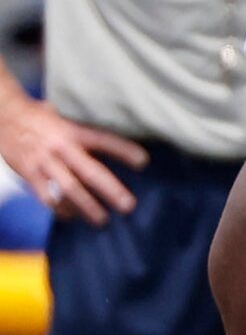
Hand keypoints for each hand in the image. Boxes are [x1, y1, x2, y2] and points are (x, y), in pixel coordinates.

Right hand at [0, 97, 145, 225]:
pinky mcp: (28, 171)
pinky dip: (59, 208)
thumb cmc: (39, 118)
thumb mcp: (63, 119)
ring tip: (102, 220)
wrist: (3, 114)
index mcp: (73, 131)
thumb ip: (82, 136)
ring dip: (87, 207)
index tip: (143, 162)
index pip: (103, 139)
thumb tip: (108, 151)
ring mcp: (44, 161)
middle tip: (128, 206)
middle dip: (110, 190)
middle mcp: (61, 146)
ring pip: (69, 188)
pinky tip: (71, 216)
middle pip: (90, 171)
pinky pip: (45, 195)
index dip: (123, 150)